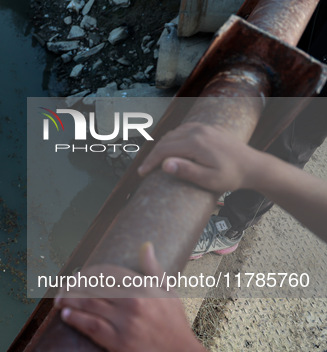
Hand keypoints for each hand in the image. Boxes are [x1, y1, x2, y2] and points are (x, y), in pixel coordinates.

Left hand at [54, 243, 198, 351]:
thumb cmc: (175, 327)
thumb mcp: (168, 294)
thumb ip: (154, 269)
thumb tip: (146, 246)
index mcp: (142, 288)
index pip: (106, 272)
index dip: (87, 273)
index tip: (77, 277)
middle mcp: (132, 302)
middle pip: (92, 286)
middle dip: (73, 286)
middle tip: (63, 289)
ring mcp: (124, 322)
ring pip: (88, 304)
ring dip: (68, 301)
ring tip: (58, 301)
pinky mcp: (118, 342)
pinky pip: (90, 326)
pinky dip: (75, 319)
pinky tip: (66, 315)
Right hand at [137, 122, 263, 192]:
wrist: (253, 166)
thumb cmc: (232, 176)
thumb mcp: (209, 180)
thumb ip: (186, 171)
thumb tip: (164, 164)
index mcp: (195, 143)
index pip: (163, 149)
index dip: (150, 162)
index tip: (142, 173)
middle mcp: (197, 131)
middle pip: (166, 140)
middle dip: (153, 154)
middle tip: (146, 169)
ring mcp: (203, 127)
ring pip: (173, 133)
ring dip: (162, 146)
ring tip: (156, 161)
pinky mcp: (208, 128)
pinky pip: (183, 130)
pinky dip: (173, 139)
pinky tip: (172, 149)